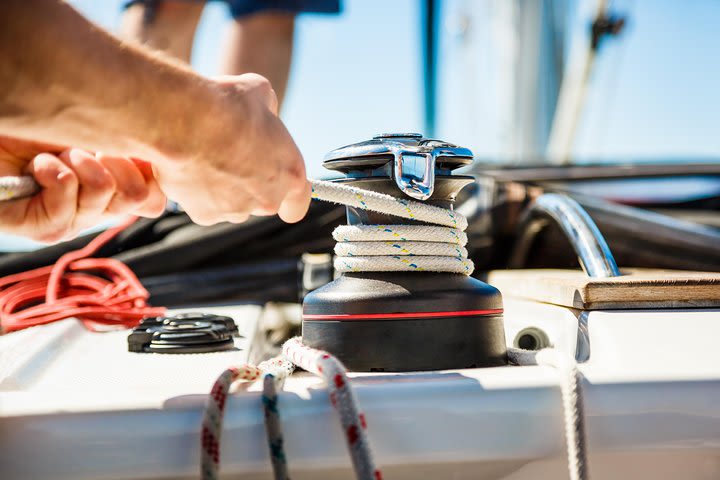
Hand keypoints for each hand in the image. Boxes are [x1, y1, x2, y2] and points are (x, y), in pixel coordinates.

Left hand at [0, 136, 165, 242]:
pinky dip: (48, 165)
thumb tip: (164, 174)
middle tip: (81, 149)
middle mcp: (97, 213)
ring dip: (74, 159)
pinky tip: (33, 168)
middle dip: (110, 157)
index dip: (142, 167)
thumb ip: (134, 155)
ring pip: (103, 187)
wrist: (0, 133)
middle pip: (136, 193)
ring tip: (51, 158)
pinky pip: (67, 187)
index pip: (155, 197)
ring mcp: (72, 224)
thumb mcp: (97, 135)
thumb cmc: (38, 131)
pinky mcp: (45, 229)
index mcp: (115, 193)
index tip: (115, 145)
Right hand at [150, 73, 310, 225]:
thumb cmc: (225, 105)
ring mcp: (236, 210)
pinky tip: (191, 167)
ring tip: (207, 156)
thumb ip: (268, 112)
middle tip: (231, 156)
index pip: (298, 203)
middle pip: (261, 200)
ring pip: (231, 204)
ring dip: (223, 188)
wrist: (184, 120)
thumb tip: (264, 112)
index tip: (283, 200)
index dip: (290, 202)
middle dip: (249, 184)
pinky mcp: (205, 215)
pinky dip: (197, 193)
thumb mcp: (260, 93)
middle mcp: (267, 199)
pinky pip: (204, 206)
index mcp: (290, 173)